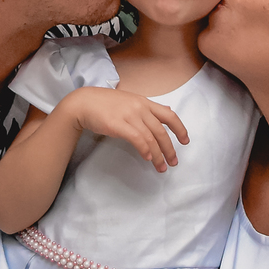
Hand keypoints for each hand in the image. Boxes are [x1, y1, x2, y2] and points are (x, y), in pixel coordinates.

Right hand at [61, 87, 188, 171]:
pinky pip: (137, 139)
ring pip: (151, 138)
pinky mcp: (118, 124)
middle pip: (161, 131)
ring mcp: (129, 115)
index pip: (169, 115)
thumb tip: (167, 112)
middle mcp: (139, 108)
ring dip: (158, 155)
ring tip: (161, 167)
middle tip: (174, 162)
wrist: (83, 103)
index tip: (185, 141)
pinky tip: (148, 158)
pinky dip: (145, 150)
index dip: (180, 129)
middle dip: (170, 148)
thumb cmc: (105, 104)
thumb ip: (147, 108)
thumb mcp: (130, 101)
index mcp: (144, 102)